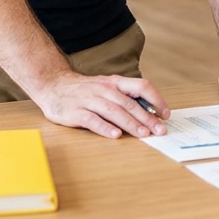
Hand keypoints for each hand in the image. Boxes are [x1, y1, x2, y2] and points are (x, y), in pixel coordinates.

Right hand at [32, 71, 168, 139]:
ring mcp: (89, 100)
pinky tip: (115, 135)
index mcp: (115, 82)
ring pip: (114, 111)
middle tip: (160, 130)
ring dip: (130, 123)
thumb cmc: (85, 90)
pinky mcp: (75, 112)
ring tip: (143, 134)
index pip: (141, 86)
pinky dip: (105, 128)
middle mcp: (104, 89)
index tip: (165, 114)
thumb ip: (125, 98)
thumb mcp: (107, 87)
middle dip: (147, 118)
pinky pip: (92, 120)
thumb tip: (150, 113)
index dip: (156, 99)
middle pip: (129, 103)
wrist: (53, 85)